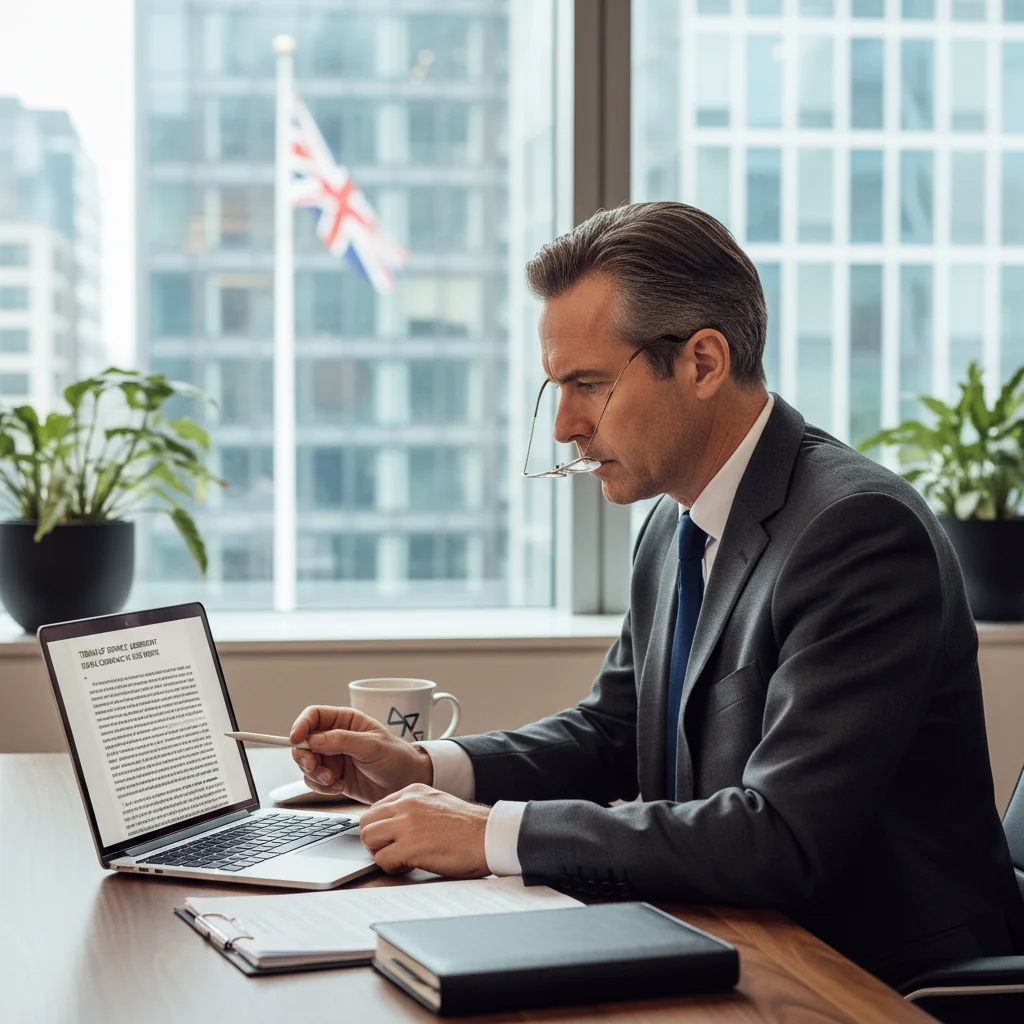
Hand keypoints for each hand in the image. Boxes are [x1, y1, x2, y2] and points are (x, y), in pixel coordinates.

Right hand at [289, 706, 433, 804]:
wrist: (406, 783)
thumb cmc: (396, 757)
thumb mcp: (372, 746)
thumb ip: (343, 741)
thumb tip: (314, 739)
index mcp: (346, 721)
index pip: (314, 715)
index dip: (301, 725)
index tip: (296, 739)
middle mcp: (335, 737)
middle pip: (304, 741)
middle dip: (304, 756)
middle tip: (314, 767)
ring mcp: (333, 757)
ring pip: (306, 763)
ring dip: (314, 774)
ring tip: (333, 780)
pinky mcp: (334, 776)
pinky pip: (314, 781)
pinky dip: (321, 786)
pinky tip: (338, 787)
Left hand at [359, 784, 489, 876]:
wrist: (489, 836)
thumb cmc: (469, 827)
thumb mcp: (437, 804)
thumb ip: (413, 809)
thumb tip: (393, 826)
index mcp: (413, 791)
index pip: (377, 808)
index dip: (381, 828)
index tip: (390, 840)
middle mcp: (407, 803)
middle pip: (366, 821)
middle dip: (374, 840)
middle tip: (391, 851)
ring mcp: (407, 823)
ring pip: (368, 838)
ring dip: (380, 853)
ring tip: (400, 859)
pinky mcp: (410, 846)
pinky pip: (382, 859)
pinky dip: (391, 868)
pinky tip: (409, 867)